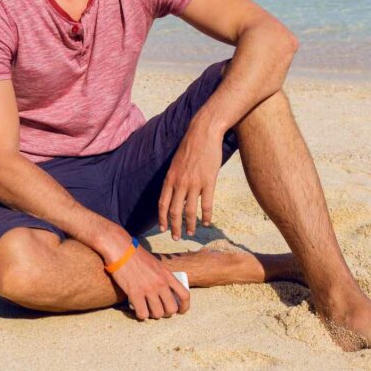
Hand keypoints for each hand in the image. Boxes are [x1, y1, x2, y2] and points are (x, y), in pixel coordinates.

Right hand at [110, 244, 190, 319]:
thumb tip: (166, 291)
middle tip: (157, 310)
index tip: (180, 311)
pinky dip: (141, 315)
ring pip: (158, 314)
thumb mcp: (156, 264)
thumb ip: (163, 277)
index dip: (184, 307)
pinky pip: (143, 314)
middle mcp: (160, 283)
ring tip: (146, 309)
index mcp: (167, 275)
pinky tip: (137, 309)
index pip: (184, 295)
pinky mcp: (135, 293)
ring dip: (152, 315)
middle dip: (166, 313)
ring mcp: (148, 289)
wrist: (120, 249)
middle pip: (172, 309)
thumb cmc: (136, 255)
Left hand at [157, 122, 222, 239]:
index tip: (163, 228)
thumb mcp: (176, 162)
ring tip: (190, 233)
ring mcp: (194, 183)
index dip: (162, 218)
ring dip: (189, 224)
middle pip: (174, 211)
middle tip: (176, 237)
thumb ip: (174, 178)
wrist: (203, 133)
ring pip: (190, 211)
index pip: (162, 203)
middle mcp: (180, 183)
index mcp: (170, 178)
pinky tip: (206, 223)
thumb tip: (174, 193)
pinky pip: (206, 204)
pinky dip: (206, 216)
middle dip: (174, 227)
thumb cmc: (190, 146)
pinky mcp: (208, 181)